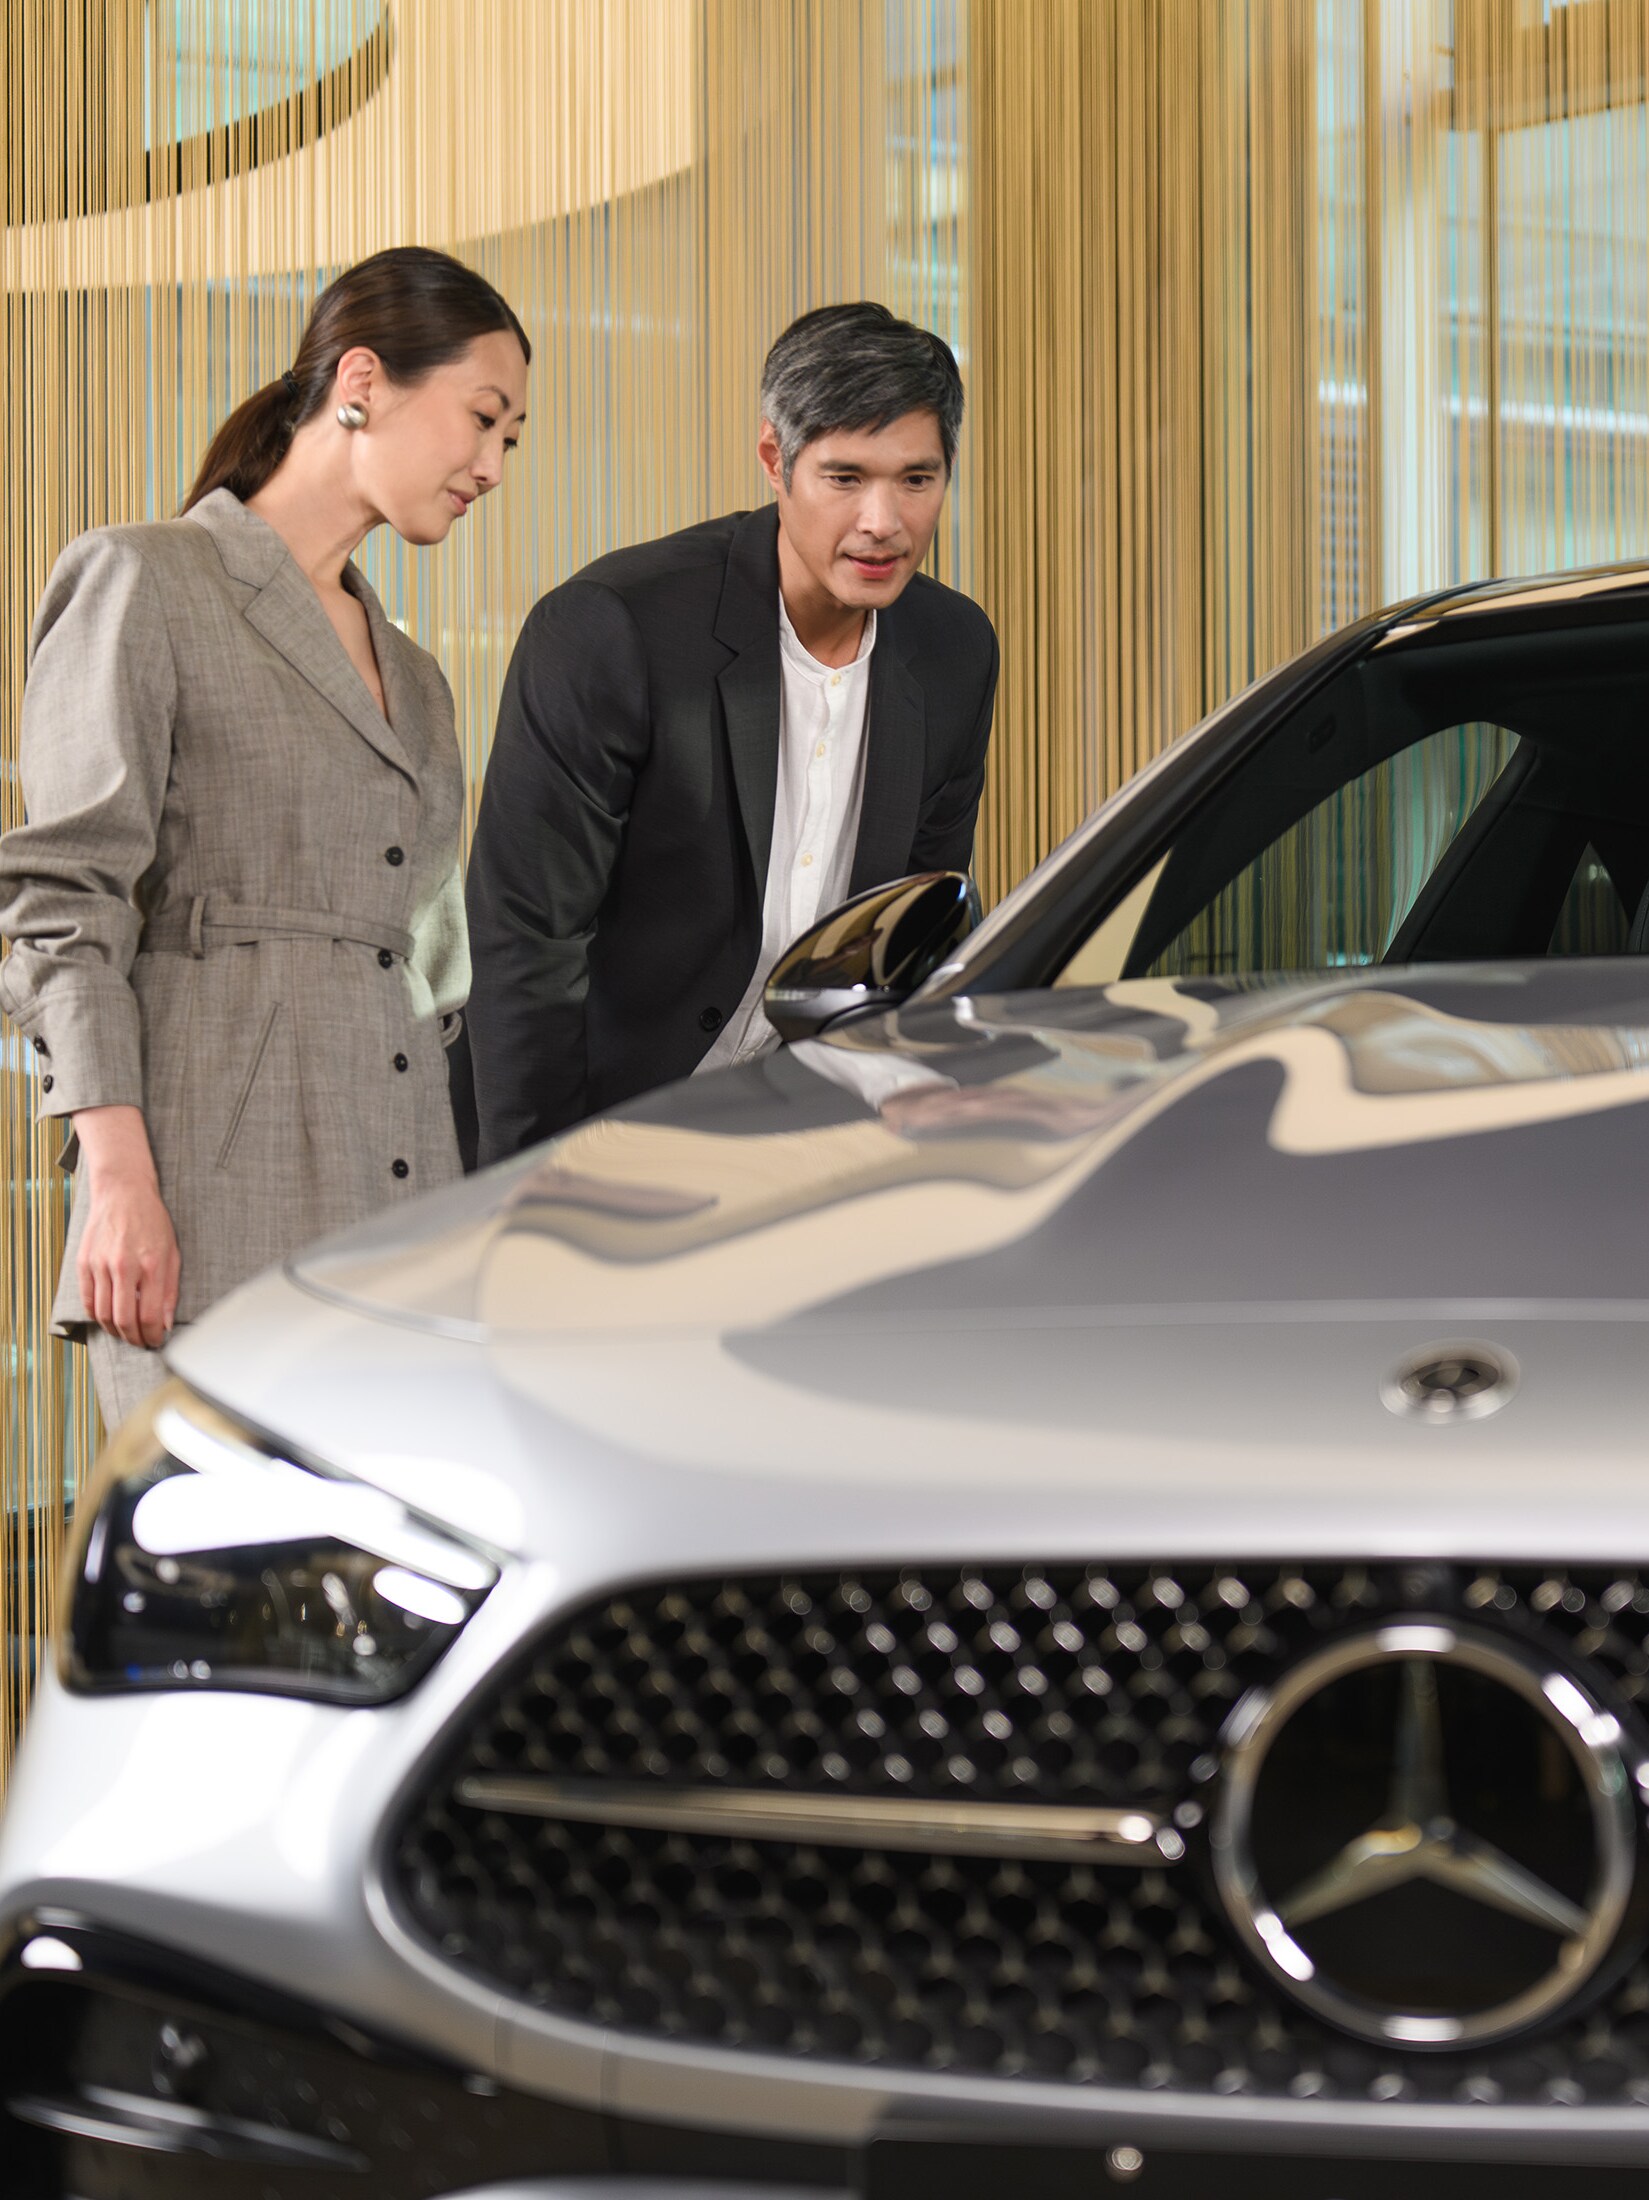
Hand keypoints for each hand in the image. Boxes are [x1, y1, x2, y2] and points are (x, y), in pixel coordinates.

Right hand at [72, 1105, 180, 1347]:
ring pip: (102, 1314)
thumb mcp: (173, 1253)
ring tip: (126, 1334)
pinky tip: (108, 1318)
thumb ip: (170, 1290)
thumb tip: (166, 1323)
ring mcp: (100, 1265)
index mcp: (151, 1265)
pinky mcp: (83, 1262)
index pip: (150, 1315)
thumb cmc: (152, 1222)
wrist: (123, 1192)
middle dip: (134, 1339)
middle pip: (124, 1320)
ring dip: (115, 1331)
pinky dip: (96, 1316)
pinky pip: (87, 1300)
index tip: (156, 1341)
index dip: (153, 1336)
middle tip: (141, 1343)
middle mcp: (123, 1266)